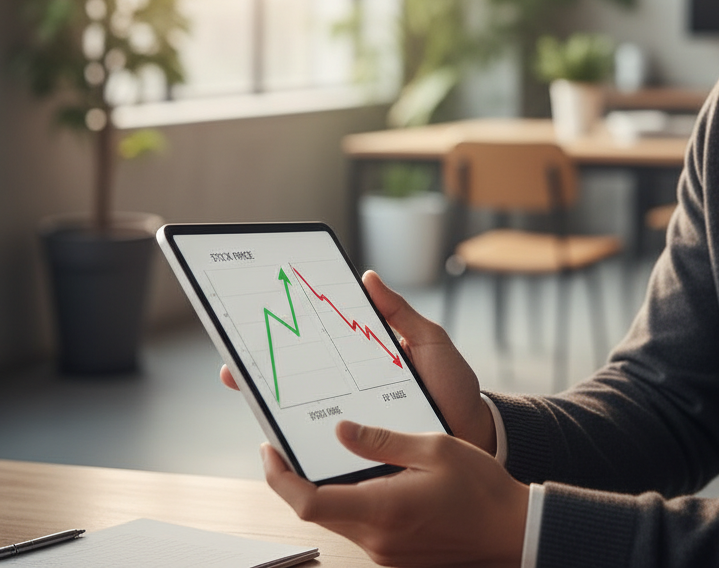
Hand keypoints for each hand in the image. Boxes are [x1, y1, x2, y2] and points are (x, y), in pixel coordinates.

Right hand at [221, 270, 495, 454]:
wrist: (476, 431)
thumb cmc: (452, 385)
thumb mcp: (429, 340)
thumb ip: (399, 313)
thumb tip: (368, 277)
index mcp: (365, 358)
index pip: (320, 345)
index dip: (289, 336)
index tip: (257, 323)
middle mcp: (353, 390)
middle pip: (301, 380)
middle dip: (264, 371)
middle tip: (234, 365)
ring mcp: (357, 420)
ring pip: (305, 414)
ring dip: (272, 406)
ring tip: (248, 392)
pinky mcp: (364, 449)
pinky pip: (328, 445)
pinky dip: (302, 441)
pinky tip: (281, 436)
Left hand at [261, 422, 527, 567]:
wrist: (512, 532)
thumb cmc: (479, 488)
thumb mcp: (434, 448)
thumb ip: (382, 441)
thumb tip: (341, 430)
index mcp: (382, 509)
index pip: (308, 501)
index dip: (279, 477)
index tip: (269, 450)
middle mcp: (376, 539)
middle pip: (316, 512)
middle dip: (295, 480)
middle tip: (290, 443)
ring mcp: (384, 554)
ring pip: (337, 520)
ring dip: (326, 490)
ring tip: (331, 454)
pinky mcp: (395, 558)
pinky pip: (360, 528)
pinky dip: (352, 502)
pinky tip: (367, 478)